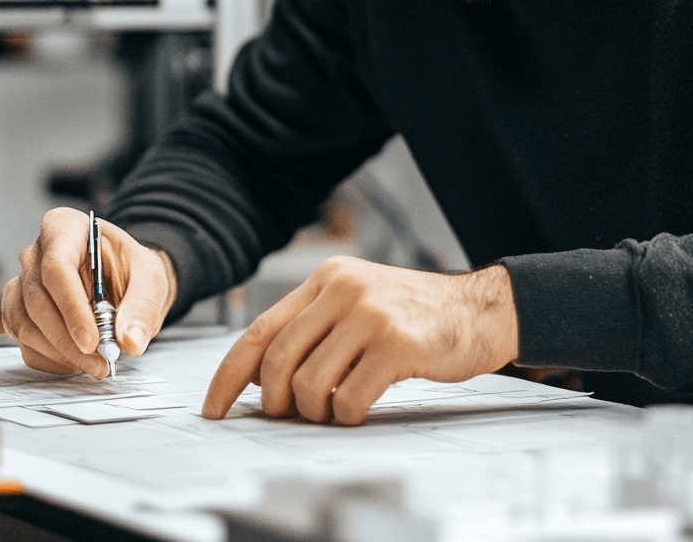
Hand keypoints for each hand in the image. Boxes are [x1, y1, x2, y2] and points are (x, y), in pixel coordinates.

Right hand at [1, 206, 177, 377]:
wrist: (125, 281)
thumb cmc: (131, 269)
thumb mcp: (150, 279)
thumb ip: (143, 306)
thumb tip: (130, 341)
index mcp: (65, 228)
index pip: (56, 266)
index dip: (71, 307)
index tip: (92, 340)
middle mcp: (36, 253)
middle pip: (37, 299)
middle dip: (68, 338)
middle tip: (99, 362)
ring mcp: (23, 284)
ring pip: (25, 324)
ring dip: (60, 353)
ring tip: (95, 365)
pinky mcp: (19, 313)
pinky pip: (24, 342)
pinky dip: (51, 359)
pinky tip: (79, 362)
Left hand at [202, 256, 517, 424]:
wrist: (477, 310)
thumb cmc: (414, 315)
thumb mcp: (358, 303)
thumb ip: (314, 328)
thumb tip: (263, 380)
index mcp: (327, 277)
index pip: (260, 329)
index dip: (230, 374)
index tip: (215, 407)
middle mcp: (343, 288)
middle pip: (277, 360)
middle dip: (276, 401)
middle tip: (291, 415)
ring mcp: (369, 314)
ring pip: (309, 384)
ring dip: (315, 412)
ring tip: (336, 407)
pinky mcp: (395, 344)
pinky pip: (348, 397)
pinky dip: (348, 414)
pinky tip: (363, 404)